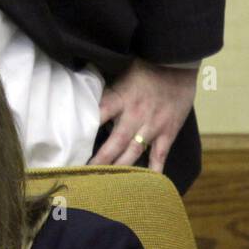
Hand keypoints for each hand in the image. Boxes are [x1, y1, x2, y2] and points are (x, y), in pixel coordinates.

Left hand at [89, 58, 196, 174]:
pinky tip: (147, 185)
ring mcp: (153, 126)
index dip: (84, 132)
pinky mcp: (169, 132)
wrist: (177, 63)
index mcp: (119, 99)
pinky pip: (160, 154)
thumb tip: (79, 98)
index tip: (71, 147)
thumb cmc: (143, 69)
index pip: (98, 117)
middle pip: (114, 143)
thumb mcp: (118, 76)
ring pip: (134, 153)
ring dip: (120, 168)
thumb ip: (103, 93)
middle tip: (86, 174)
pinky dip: (154, 170)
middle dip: (100, 161)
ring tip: (107, 182)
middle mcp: (135, 116)